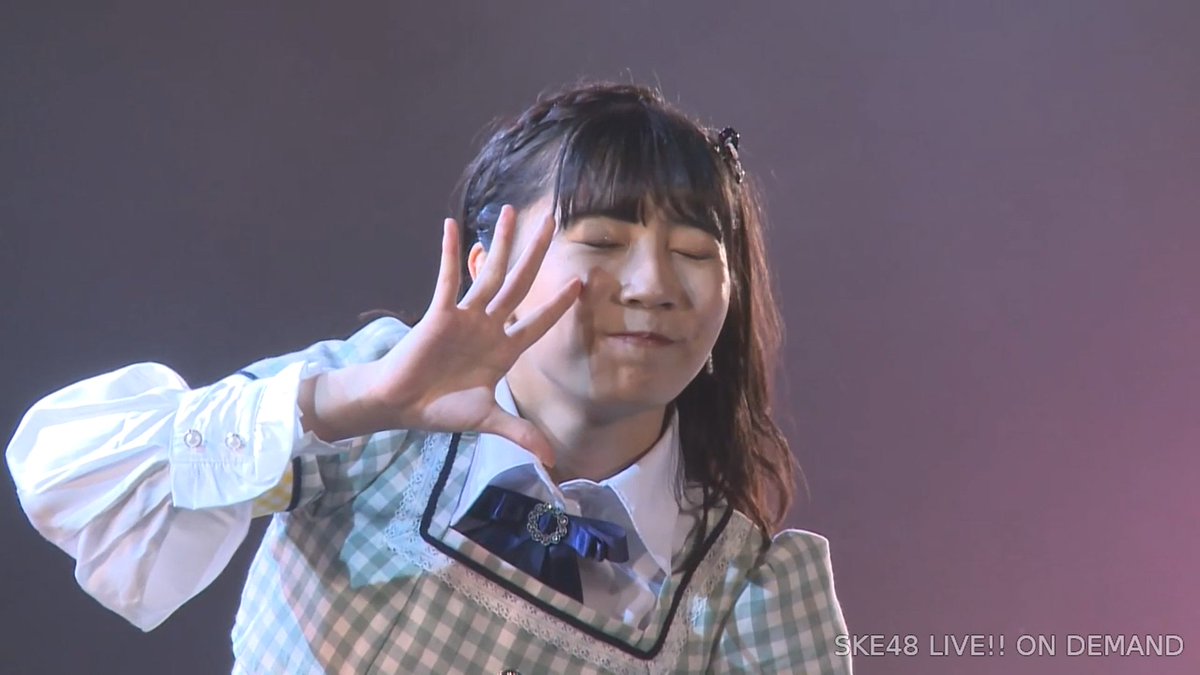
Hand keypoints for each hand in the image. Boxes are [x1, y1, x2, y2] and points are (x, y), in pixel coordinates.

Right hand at [358, 205, 577, 465]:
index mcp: (504, 350)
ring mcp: (466, 317)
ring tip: (511, 212)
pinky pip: (448, 279)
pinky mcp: (439, 314)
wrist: (401, 405)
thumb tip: (552, 462)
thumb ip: (520, 434)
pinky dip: (452, 254)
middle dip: (538, 254)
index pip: (540, 322)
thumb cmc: (441, 409)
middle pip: (520, 284)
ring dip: (501, 243)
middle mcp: (489, 326)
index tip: (581, 282)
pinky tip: (453, 227)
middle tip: (554, 221)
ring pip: (489, 274)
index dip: (560, 304)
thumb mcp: (488, 421)